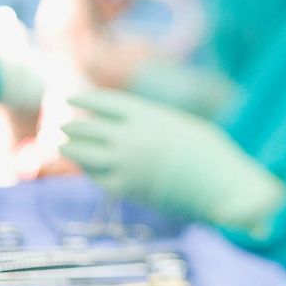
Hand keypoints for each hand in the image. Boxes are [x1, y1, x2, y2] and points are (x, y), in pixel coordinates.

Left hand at [61, 89, 285, 233]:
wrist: (225, 188)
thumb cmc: (212, 156)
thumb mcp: (181, 126)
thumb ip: (152, 123)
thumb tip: (133, 125)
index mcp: (147, 115)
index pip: (104, 102)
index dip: (83, 99)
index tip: (68, 97)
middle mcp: (131, 136)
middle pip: (88, 127)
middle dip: (71, 125)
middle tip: (61, 124)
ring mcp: (126, 163)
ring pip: (84, 152)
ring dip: (70, 147)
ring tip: (60, 143)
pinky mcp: (127, 188)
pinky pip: (97, 176)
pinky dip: (86, 169)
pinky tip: (82, 166)